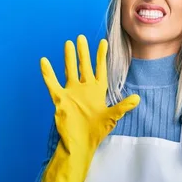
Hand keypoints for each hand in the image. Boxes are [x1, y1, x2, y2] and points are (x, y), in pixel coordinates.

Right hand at [40, 35, 139, 181]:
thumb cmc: (96, 132)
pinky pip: (52, 84)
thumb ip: (123, 106)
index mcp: (97, 91)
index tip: (103, 42)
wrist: (80, 144)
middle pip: (84, 66)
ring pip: (69, 70)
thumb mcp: (112, 117)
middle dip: (83, 52)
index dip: (101, 56)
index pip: (100, 69)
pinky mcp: (60, 99)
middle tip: (81, 37)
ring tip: (68, 43)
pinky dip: (48, 73)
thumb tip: (137, 99)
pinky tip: (44, 61)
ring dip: (69, 57)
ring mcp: (72, 93)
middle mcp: (84, 89)